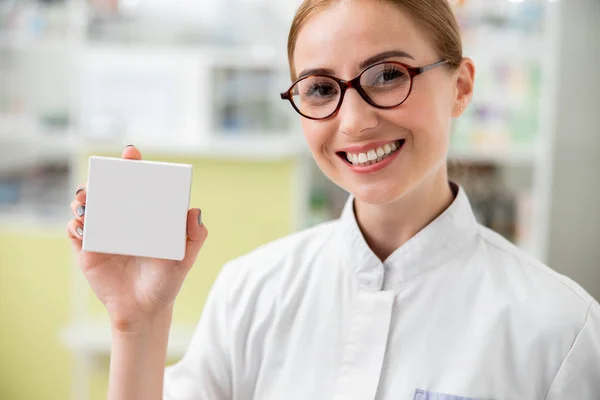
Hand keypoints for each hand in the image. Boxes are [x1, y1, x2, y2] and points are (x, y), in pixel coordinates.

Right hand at [66, 146, 207, 332]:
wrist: (145, 310)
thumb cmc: (166, 281)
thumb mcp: (185, 257)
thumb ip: (194, 235)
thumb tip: (195, 210)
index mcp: (145, 215)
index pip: (138, 184)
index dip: (133, 166)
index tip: (131, 153)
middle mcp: (123, 219)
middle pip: (108, 190)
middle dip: (102, 177)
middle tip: (103, 176)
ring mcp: (103, 233)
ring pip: (87, 206)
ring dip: (83, 198)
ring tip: (86, 200)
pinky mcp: (87, 250)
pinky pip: (75, 231)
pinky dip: (75, 224)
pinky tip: (82, 225)